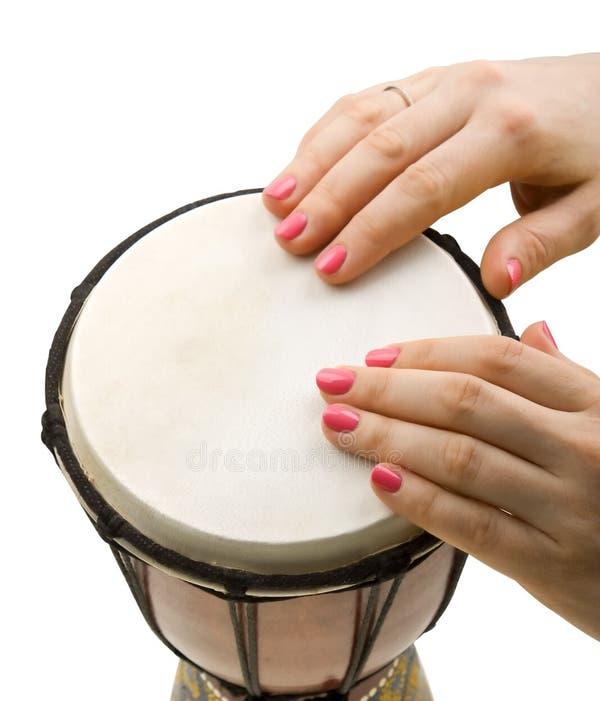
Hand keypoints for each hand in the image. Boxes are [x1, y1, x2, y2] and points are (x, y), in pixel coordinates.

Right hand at [263, 54, 599, 297]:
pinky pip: (368, 98)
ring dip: (314, 161)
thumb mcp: (593, 206)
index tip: (332, 270)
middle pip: (381, 148)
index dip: (373, 229)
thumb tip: (494, 281)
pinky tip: (298, 167)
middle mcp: (472, 93)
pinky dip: (326, 133)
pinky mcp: (432, 78)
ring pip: (364, 115)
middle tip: (289, 244)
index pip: (425, 186)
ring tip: (275, 206)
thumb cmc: (598, 154)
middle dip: (328, 199)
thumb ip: (542, 243)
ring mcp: (447, 79)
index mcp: (511, 131)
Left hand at [315, 322, 599, 639]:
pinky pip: (471, 524)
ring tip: (338, 425)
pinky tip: (377, 479)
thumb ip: (571, 378)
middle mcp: (584, 446)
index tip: (372, 356)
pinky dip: (419, 498)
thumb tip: (534, 328)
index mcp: (597, 403)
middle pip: (467, 402)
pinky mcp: (551, 563)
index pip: (499, 359)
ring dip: (389, 436)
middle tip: (331, 384)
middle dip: (389, 389)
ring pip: (460, 457)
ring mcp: (569, 506)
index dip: (427, 352)